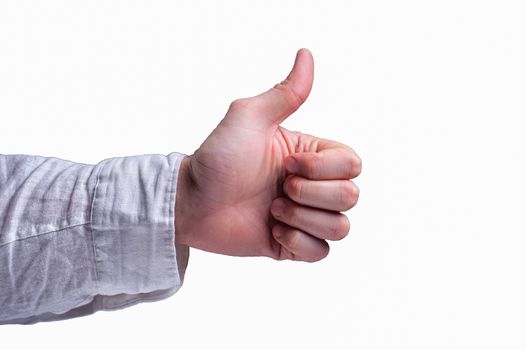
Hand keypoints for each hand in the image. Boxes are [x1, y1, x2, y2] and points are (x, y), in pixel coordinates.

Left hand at [175, 48, 361, 261]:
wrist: (191, 202)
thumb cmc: (216, 157)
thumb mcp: (249, 118)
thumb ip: (285, 93)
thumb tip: (307, 54)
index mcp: (311, 156)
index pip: (352, 165)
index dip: (322, 169)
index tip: (284, 164)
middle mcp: (313, 185)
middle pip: (351, 197)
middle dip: (311, 194)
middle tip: (277, 188)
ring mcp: (304, 217)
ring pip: (341, 227)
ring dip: (303, 219)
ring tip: (272, 210)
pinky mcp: (292, 245)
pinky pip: (322, 253)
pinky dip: (298, 243)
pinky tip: (272, 231)